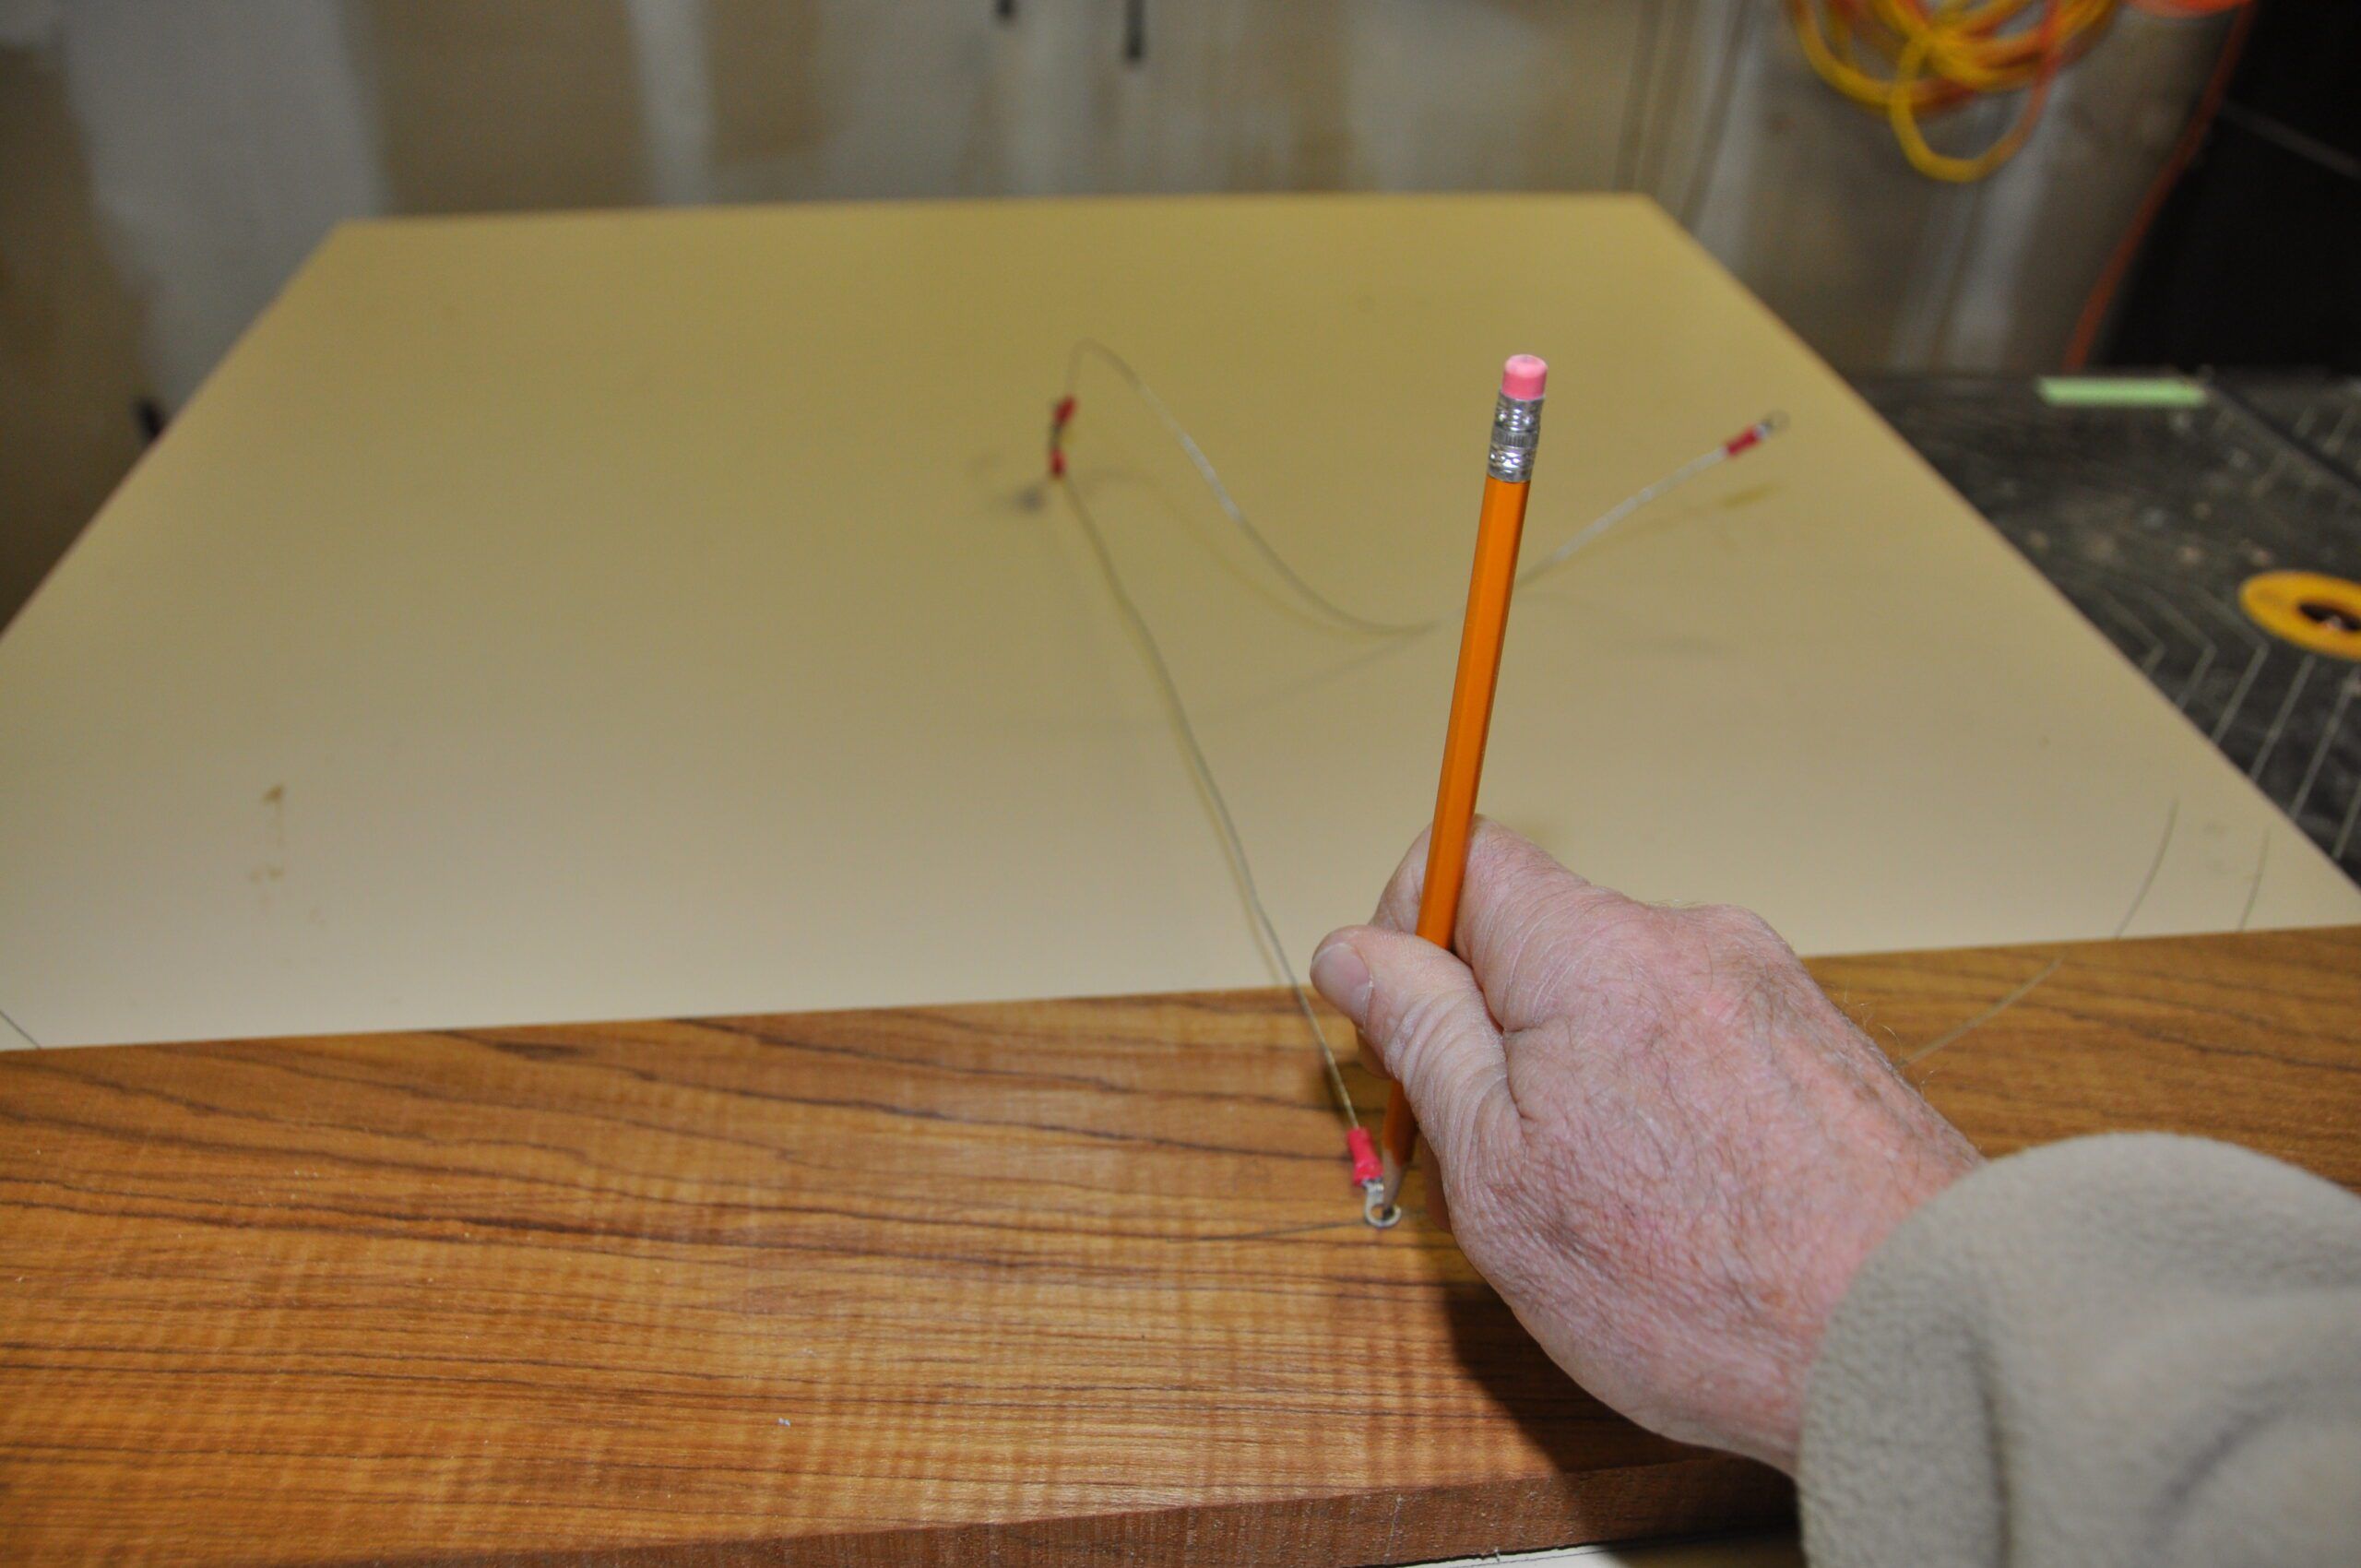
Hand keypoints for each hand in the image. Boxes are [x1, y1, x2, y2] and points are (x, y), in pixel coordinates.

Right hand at [1309, 823, 1979, 1471]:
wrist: (1917, 1341)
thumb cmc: (1700, 1283)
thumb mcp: (1498, 1171)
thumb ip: (1423, 1038)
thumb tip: (1355, 950)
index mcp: (1593, 950)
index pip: (1465, 856)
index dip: (1412, 932)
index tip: (1411, 1032)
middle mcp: (1690, 941)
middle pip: (1546, 941)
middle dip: (1503, 1035)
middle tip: (1513, 1164)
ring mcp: (1770, 990)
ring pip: (1624, 1004)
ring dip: (1590, 1081)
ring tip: (1622, 1210)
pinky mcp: (1823, 1047)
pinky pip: (1703, 1048)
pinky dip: (1672, 1109)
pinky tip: (1695, 1209)